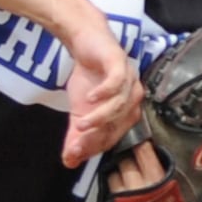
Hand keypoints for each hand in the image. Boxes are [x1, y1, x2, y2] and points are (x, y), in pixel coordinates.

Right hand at [61, 24, 141, 168]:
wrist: (84, 40)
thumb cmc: (88, 76)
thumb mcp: (78, 109)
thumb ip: (76, 135)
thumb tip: (68, 160)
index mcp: (127, 111)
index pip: (113, 136)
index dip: (94, 146)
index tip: (74, 153)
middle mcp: (133, 96)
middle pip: (118, 123)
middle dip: (96, 135)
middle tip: (76, 142)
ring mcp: (129, 79)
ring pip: (119, 105)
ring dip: (99, 117)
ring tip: (80, 123)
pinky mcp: (120, 63)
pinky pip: (118, 82)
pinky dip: (104, 92)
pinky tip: (89, 98)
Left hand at [109, 142, 201, 201]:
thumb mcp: (187, 192)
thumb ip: (176, 168)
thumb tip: (170, 144)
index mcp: (160, 184)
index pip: (142, 150)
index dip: (142, 143)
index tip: (141, 139)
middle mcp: (139, 193)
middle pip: (124, 161)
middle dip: (129, 158)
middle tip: (135, 159)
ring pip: (112, 176)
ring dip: (119, 174)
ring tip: (130, 178)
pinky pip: (106, 195)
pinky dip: (113, 191)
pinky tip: (122, 192)